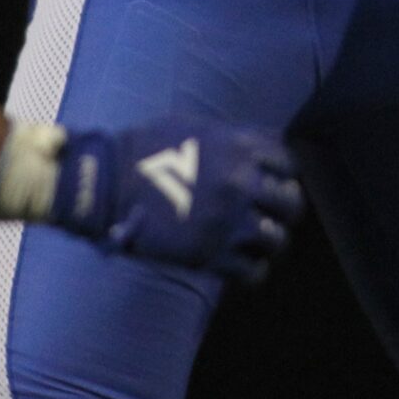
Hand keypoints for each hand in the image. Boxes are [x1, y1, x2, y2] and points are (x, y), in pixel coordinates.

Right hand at [50, 119, 303, 283]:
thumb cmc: (143, 150)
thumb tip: (256, 147)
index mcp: (239, 148)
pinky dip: (253, 270)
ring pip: (279, 239)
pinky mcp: (211, 255)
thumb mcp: (192, 127)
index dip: (283, 174)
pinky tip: (242, 263)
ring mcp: (229, 221)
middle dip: (285, 209)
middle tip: (271, 214)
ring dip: (271, 241)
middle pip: (292, 202)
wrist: (106, 184)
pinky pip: (254, 271)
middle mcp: (241, 183)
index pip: (289, 163)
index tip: (273, 181)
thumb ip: (230, 138)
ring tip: (258, 242)